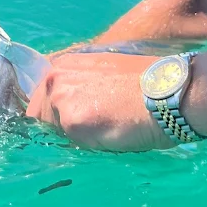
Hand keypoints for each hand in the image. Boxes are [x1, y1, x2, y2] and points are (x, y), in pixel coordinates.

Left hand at [26, 52, 171, 151]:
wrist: (167, 93)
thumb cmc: (144, 84)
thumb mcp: (104, 73)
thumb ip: (80, 85)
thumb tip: (70, 107)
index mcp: (64, 63)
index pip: (41, 95)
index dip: (52, 112)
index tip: (67, 121)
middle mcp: (55, 76)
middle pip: (39, 113)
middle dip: (58, 124)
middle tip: (91, 128)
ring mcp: (60, 97)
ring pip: (51, 129)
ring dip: (70, 134)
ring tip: (101, 129)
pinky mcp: (71, 120)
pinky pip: (67, 142)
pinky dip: (83, 144)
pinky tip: (105, 135)